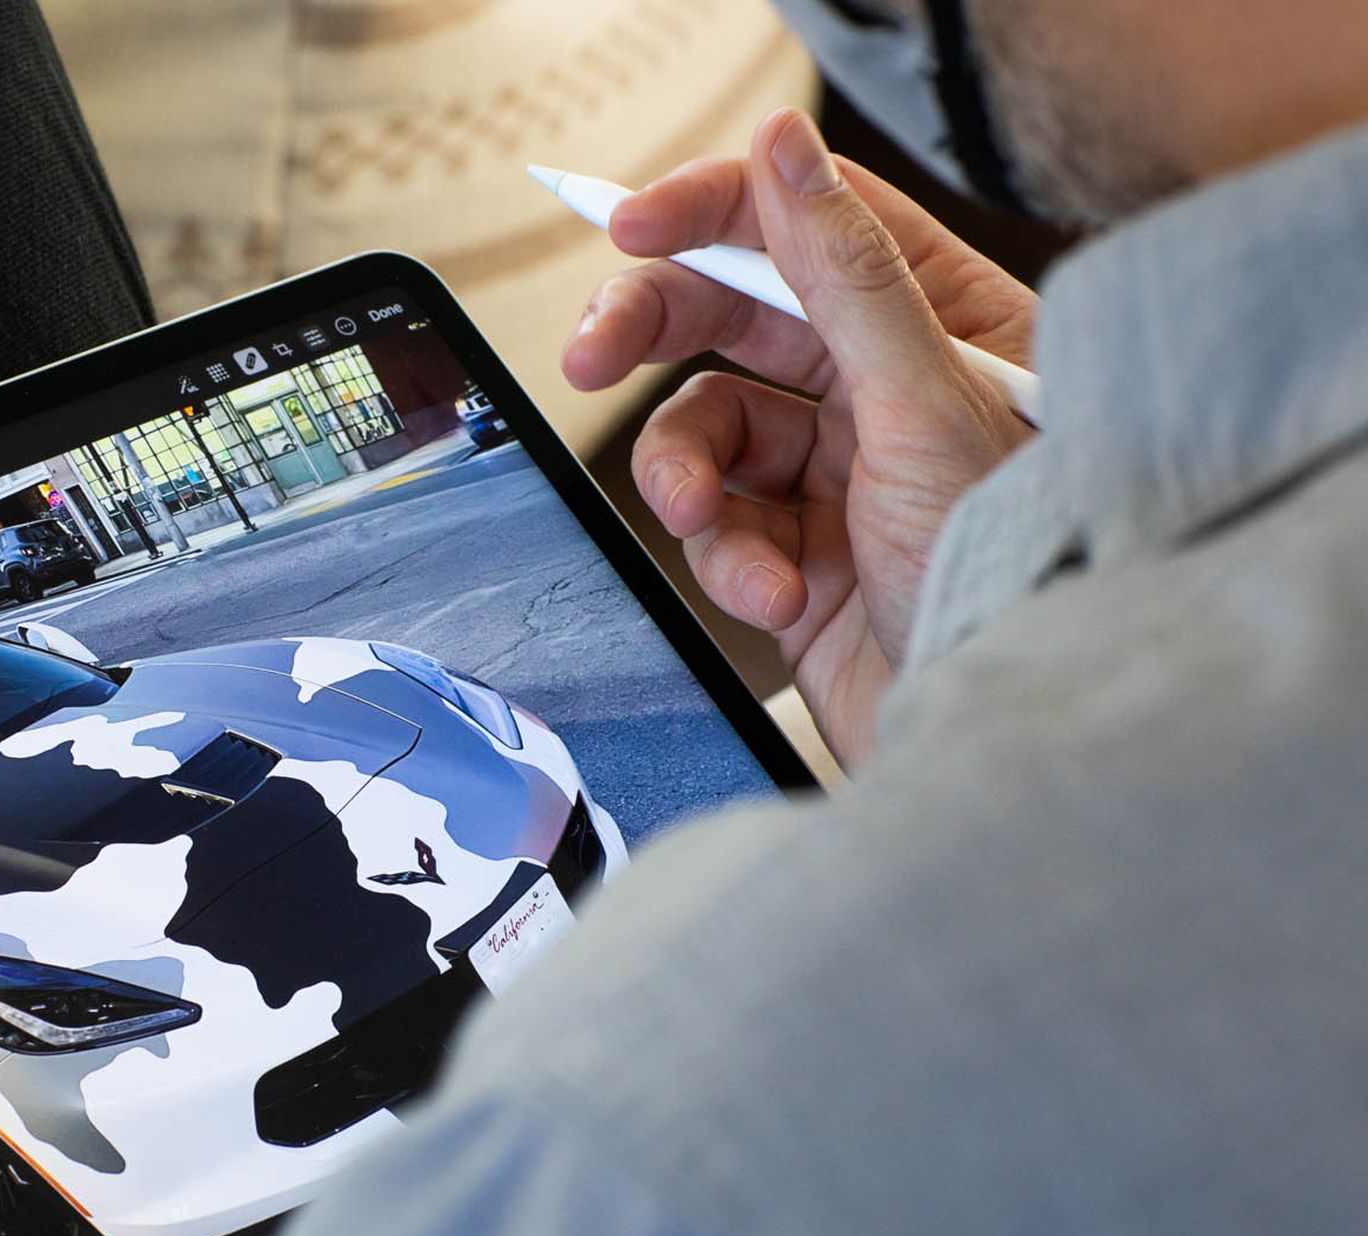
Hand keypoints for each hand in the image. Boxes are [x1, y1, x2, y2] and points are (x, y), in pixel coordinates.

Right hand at [564, 108, 1036, 764]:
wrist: (993, 733)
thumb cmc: (1003, 572)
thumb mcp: (921, 404)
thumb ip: (845, 272)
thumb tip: (784, 145)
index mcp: (940, 322)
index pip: (806, 221)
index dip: (711, 210)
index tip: (629, 226)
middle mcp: (885, 387)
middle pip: (731, 317)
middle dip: (653, 337)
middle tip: (588, 357)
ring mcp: (837, 475)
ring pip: (704, 433)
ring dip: (689, 482)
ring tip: (714, 530)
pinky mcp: (798, 555)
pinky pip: (716, 528)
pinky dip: (731, 563)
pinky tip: (783, 598)